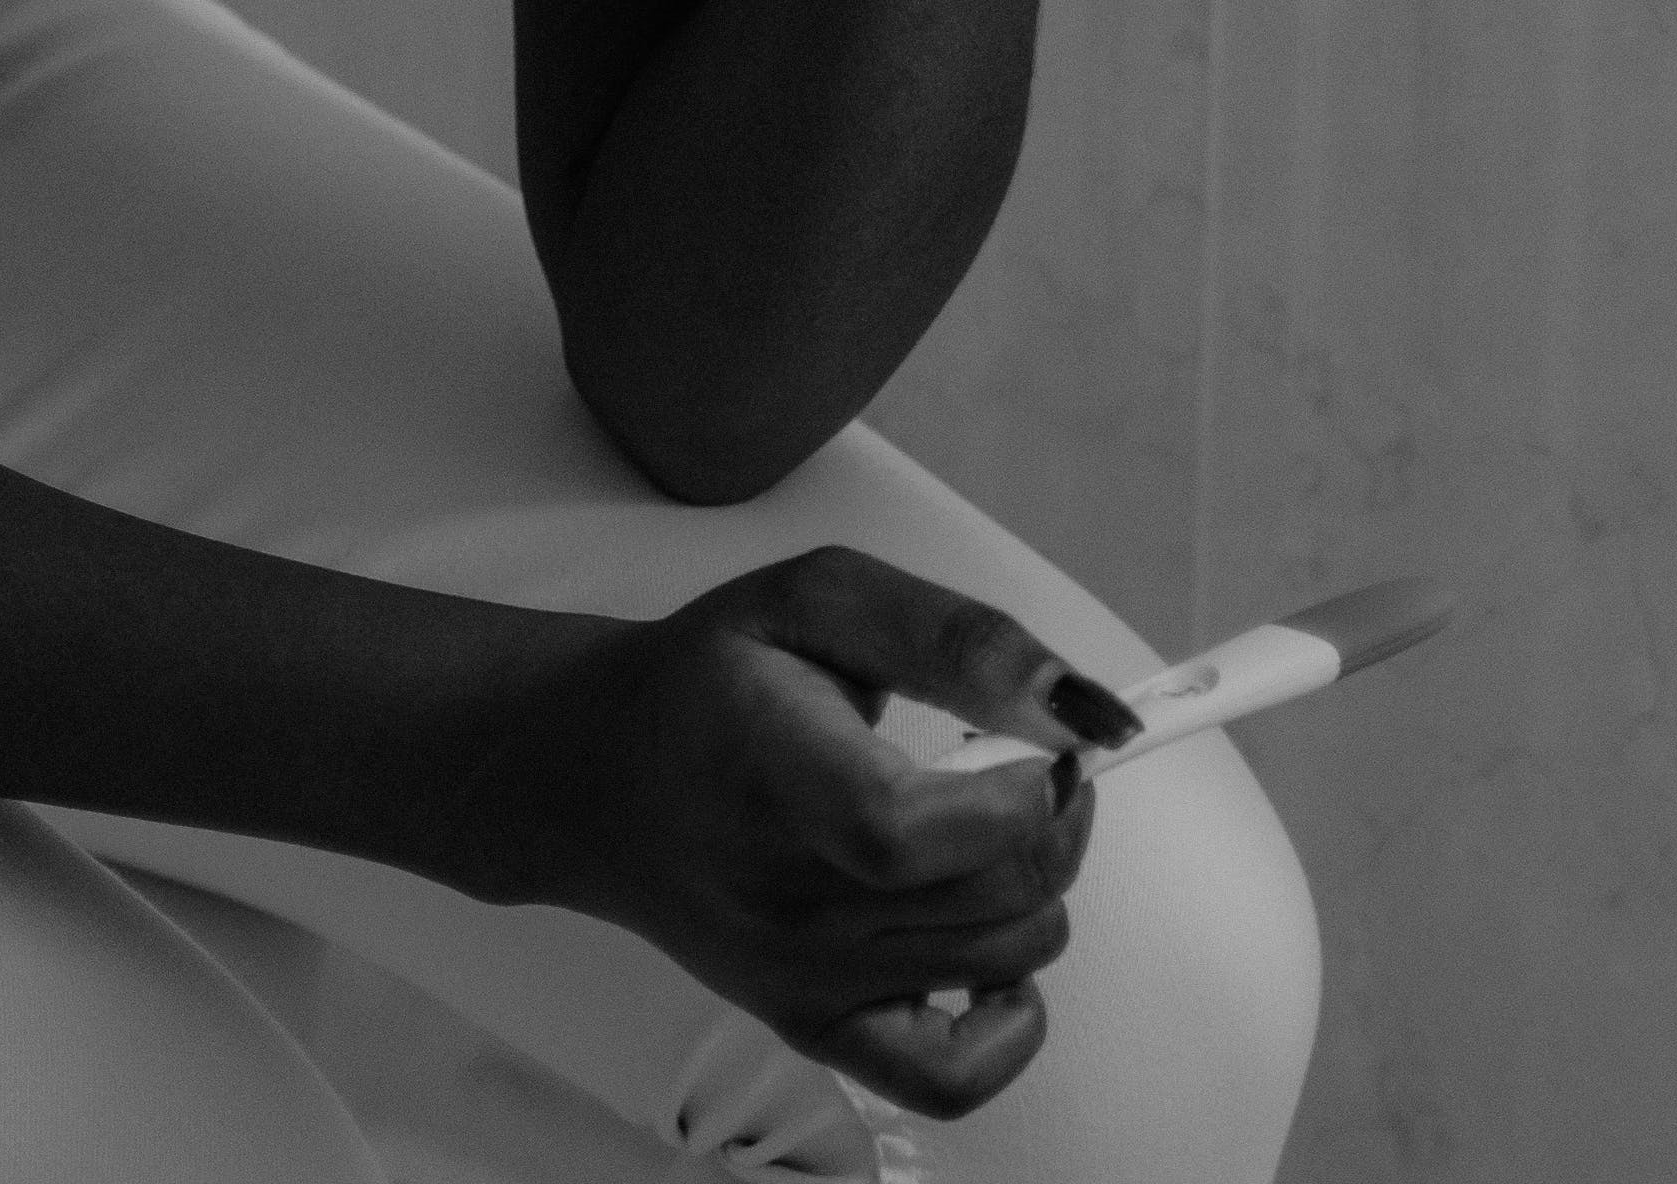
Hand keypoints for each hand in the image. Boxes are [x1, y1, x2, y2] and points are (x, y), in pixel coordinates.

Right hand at [453, 547, 1144, 1123]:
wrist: (597, 776)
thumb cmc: (708, 678)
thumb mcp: (819, 598)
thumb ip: (954, 638)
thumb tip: (1079, 710)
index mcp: (779, 779)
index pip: (919, 833)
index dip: (1021, 796)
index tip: (1042, 746)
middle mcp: (791, 901)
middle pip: (994, 898)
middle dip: (1056, 821)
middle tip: (1029, 766)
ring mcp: (805, 978)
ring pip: (1004, 959)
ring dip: (1037, 889)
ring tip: (993, 830)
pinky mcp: (814, 1024)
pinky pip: (949, 1078)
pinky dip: (1009, 1028)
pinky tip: (993, 957)